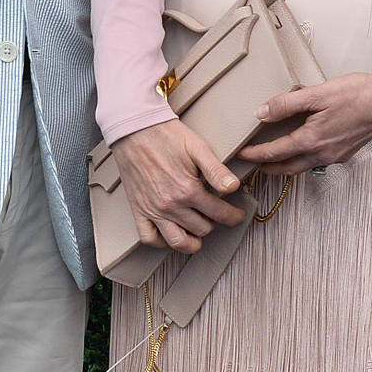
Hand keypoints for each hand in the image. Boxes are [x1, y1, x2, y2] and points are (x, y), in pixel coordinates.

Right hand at [111, 118, 245, 254]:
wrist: (134, 129)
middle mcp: (170, 204)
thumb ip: (216, 170)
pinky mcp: (138, 209)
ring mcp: (152, 210)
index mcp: (187, 189)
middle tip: (217, 214)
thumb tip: (233, 187)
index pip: (219, 213)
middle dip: (214, 222)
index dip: (233, 216)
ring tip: (199, 231)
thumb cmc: (165, 135)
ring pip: (178, 242)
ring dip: (192, 240)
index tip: (238, 215)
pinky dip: (161, 241)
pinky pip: (149, 238)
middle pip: (202, 228)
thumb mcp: (197, 147)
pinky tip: (170, 232)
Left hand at [238, 66, 371, 174]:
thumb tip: (262, 112)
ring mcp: (336, 155)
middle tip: (253, 163)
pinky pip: (318, 161)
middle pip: (287, 168)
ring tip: (274, 157)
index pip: (275, 153)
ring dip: (286, 165)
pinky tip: (303, 146)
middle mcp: (323, 154)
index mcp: (312, 140)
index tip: (242, 154)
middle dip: (268, 168)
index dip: (255, 154)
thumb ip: (287, 104)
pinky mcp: (346, 152)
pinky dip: (304, 158)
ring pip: (303, 166)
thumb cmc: (358, 94)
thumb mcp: (317, 93)